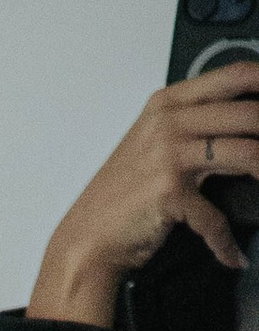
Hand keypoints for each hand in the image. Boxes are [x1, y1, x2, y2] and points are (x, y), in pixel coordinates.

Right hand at [29, 63, 258, 322]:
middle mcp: (169, 122)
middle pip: (250, 114)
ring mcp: (169, 155)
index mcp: (168, 103)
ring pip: (247, 154)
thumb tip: (246, 123)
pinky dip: (226, 244)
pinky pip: (216, 219)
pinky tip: (233, 255)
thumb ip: (194, 122)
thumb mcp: (154, 141)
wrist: (88, 238)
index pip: (236, 75)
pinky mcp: (170, 193)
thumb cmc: (121, 194)